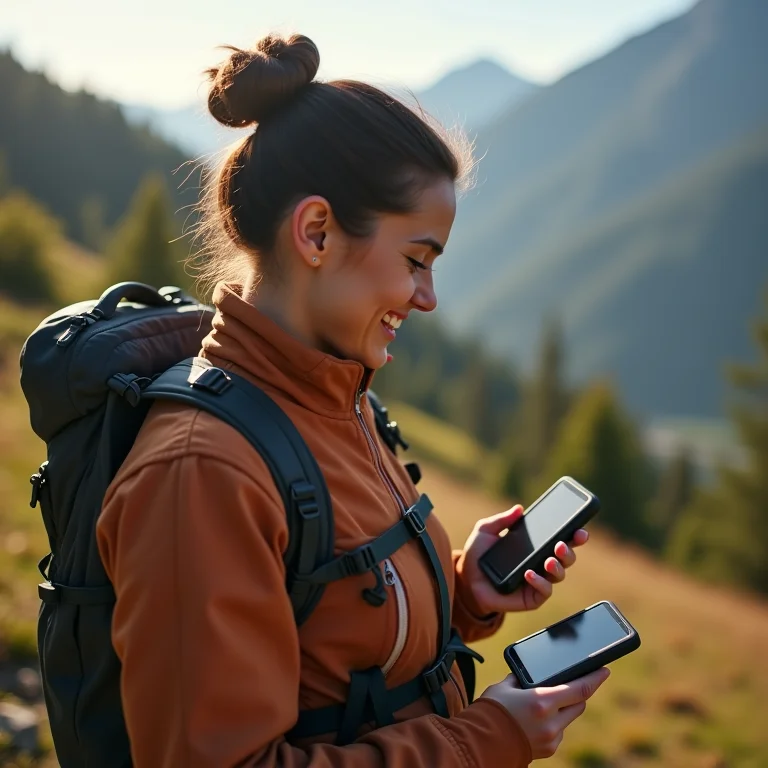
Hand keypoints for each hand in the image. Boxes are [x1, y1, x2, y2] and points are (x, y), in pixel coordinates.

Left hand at [457, 506, 588, 614]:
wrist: (466, 579)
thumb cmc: (478, 554)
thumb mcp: (486, 531)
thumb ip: (501, 520)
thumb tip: (518, 509)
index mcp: (534, 546)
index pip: (560, 539)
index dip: (574, 535)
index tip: (580, 530)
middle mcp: (540, 563)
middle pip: (566, 558)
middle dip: (569, 551)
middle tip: (561, 545)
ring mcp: (537, 581)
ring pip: (559, 575)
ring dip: (558, 567)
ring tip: (548, 560)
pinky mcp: (531, 597)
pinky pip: (544, 592)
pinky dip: (540, 582)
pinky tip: (529, 574)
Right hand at [481, 668, 609, 758]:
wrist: (481, 742)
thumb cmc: (491, 710)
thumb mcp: (505, 686)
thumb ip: (523, 678)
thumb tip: (532, 671)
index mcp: (543, 701)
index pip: (580, 689)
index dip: (595, 678)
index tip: (604, 670)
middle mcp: (552, 721)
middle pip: (579, 704)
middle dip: (577, 693)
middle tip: (571, 685)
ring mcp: (552, 738)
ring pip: (569, 718)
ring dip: (563, 709)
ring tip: (543, 705)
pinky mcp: (549, 749)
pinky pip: (559, 732)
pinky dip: (554, 723)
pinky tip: (536, 721)